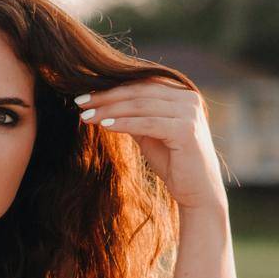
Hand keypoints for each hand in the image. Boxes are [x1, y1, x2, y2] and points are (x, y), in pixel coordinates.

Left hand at [75, 79, 227, 211]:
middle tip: (79, 103)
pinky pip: (147, 123)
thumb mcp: (149, 134)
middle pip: (139, 92)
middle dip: (106, 97)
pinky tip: (104, 126)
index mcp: (181, 94)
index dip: (112, 88)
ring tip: (86, 116)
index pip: (141, 84)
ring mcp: (189, 113)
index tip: (85, 96)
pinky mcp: (186, 130)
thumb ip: (134, 116)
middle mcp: (188, 98)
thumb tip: (102, 105)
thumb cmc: (174, 164)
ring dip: (110, 110)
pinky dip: (124, 123)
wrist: (198, 192)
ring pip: (141, 106)